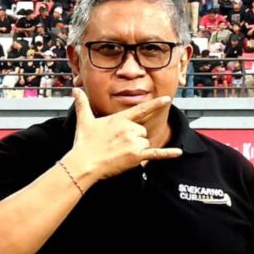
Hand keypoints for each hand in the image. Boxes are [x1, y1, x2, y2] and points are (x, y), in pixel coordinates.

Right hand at [63, 87, 181, 184]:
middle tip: (117, 144)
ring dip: (137, 148)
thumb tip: (75, 90)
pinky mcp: (136, 156)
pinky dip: (168, 154)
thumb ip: (82, 104)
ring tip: (120, 152)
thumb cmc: (84, 143)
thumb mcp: (84, 121)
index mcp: (120, 119)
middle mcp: (129, 128)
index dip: (155, 104)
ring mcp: (134, 142)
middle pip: (142, 131)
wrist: (83, 162)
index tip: (168, 98)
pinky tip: (178, 152)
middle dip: (134, 138)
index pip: (141, 109)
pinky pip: (156, 154)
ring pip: (145, 142)